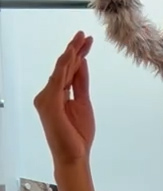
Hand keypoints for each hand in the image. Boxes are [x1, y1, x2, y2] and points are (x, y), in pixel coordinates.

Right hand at [34, 33, 95, 169]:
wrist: (74, 156)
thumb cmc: (77, 136)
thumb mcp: (83, 103)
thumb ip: (81, 82)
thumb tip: (82, 62)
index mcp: (58, 95)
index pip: (68, 71)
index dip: (78, 55)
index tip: (87, 42)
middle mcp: (49, 94)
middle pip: (64, 67)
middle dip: (75, 50)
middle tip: (84, 34)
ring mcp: (47, 98)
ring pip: (61, 70)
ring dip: (71, 52)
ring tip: (81, 38)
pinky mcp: (49, 102)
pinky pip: (58, 78)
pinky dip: (65, 64)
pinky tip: (72, 52)